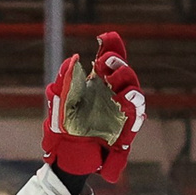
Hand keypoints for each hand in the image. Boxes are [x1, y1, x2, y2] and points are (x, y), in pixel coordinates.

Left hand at [43, 31, 146, 183]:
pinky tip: (124, 97)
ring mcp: (120, 109)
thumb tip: (74, 58)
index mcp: (97, 83)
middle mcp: (112, 93)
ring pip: (133, 90)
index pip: (109, 60)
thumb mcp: (59, 103)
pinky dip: (133, 104)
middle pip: (123, 72)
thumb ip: (65, 81)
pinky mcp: (126, 127)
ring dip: (126, 81)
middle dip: (117, 64)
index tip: (104, 38)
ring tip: (114, 79)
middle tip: (105, 62)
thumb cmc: (64, 128)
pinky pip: (136, 113)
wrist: (68, 156)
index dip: (111, 47)